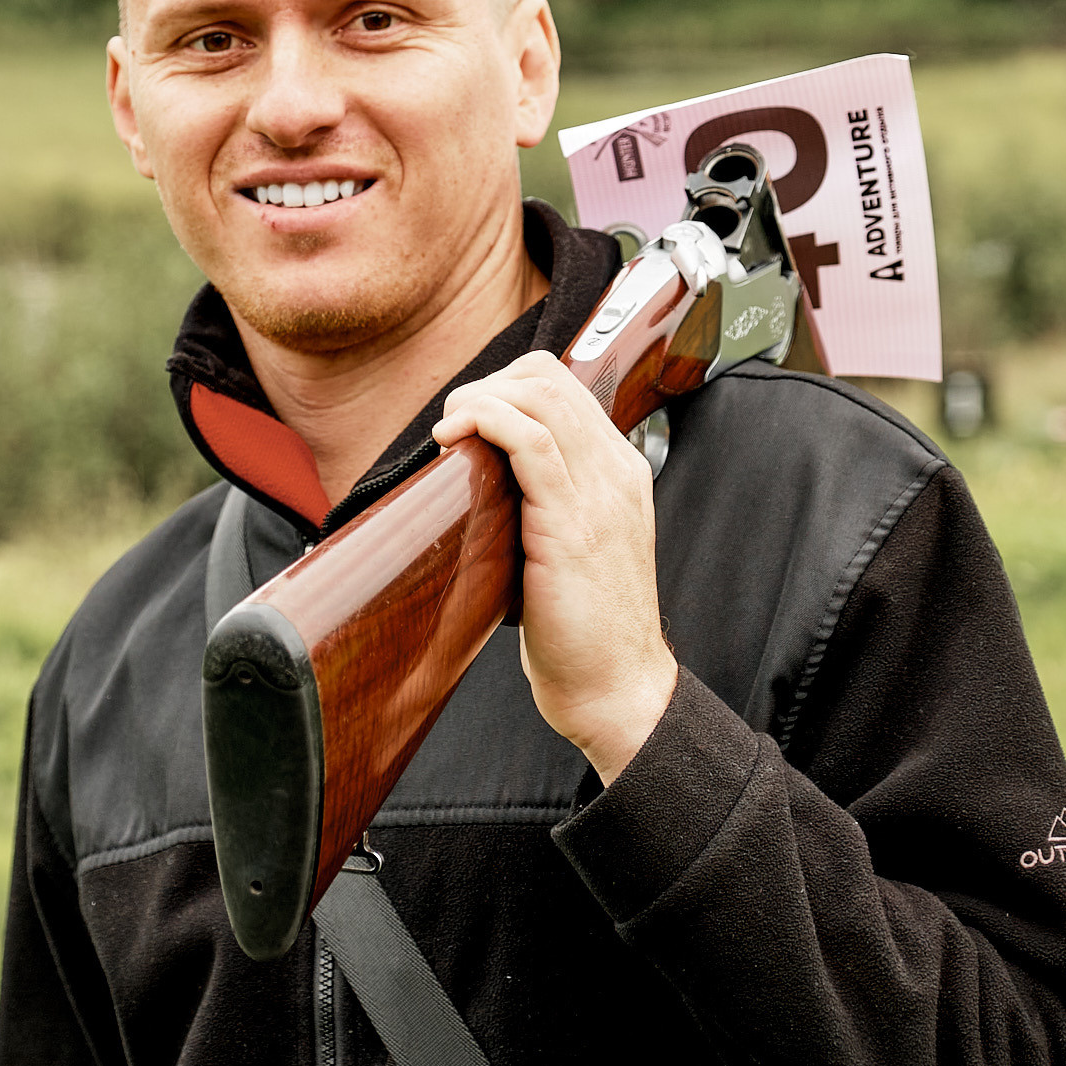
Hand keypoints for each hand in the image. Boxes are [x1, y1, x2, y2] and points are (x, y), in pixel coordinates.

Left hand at [434, 352, 676, 783]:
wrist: (615, 686)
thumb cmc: (581, 626)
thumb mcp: (567, 544)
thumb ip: (540, 501)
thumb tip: (480, 473)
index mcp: (618, 471)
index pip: (561, 386)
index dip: (504, 385)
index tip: (467, 416)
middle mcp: (616, 471)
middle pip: (548, 378)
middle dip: (486, 384)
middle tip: (450, 421)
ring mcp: (600, 493)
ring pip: (539, 397)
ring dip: (478, 398)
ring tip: (447, 427)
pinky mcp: (572, 523)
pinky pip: (530, 442)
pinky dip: (485, 422)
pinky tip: (454, 438)